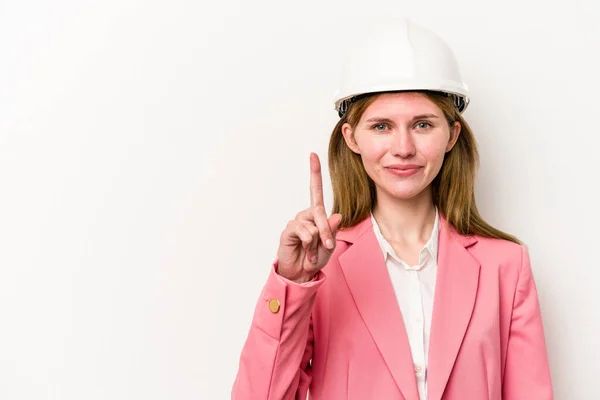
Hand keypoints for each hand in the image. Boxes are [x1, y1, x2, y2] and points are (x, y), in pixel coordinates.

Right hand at [276, 153, 341, 282]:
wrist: (301, 273)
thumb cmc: (315, 257)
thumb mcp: (329, 245)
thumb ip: (333, 230)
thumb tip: (337, 215)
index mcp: (316, 215)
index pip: (315, 190)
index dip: (314, 173)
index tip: (313, 155)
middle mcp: (305, 215)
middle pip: (319, 212)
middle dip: (327, 230)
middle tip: (328, 245)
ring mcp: (296, 222)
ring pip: (313, 225)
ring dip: (317, 241)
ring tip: (312, 252)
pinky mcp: (289, 230)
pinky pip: (305, 232)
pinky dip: (309, 244)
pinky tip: (305, 251)